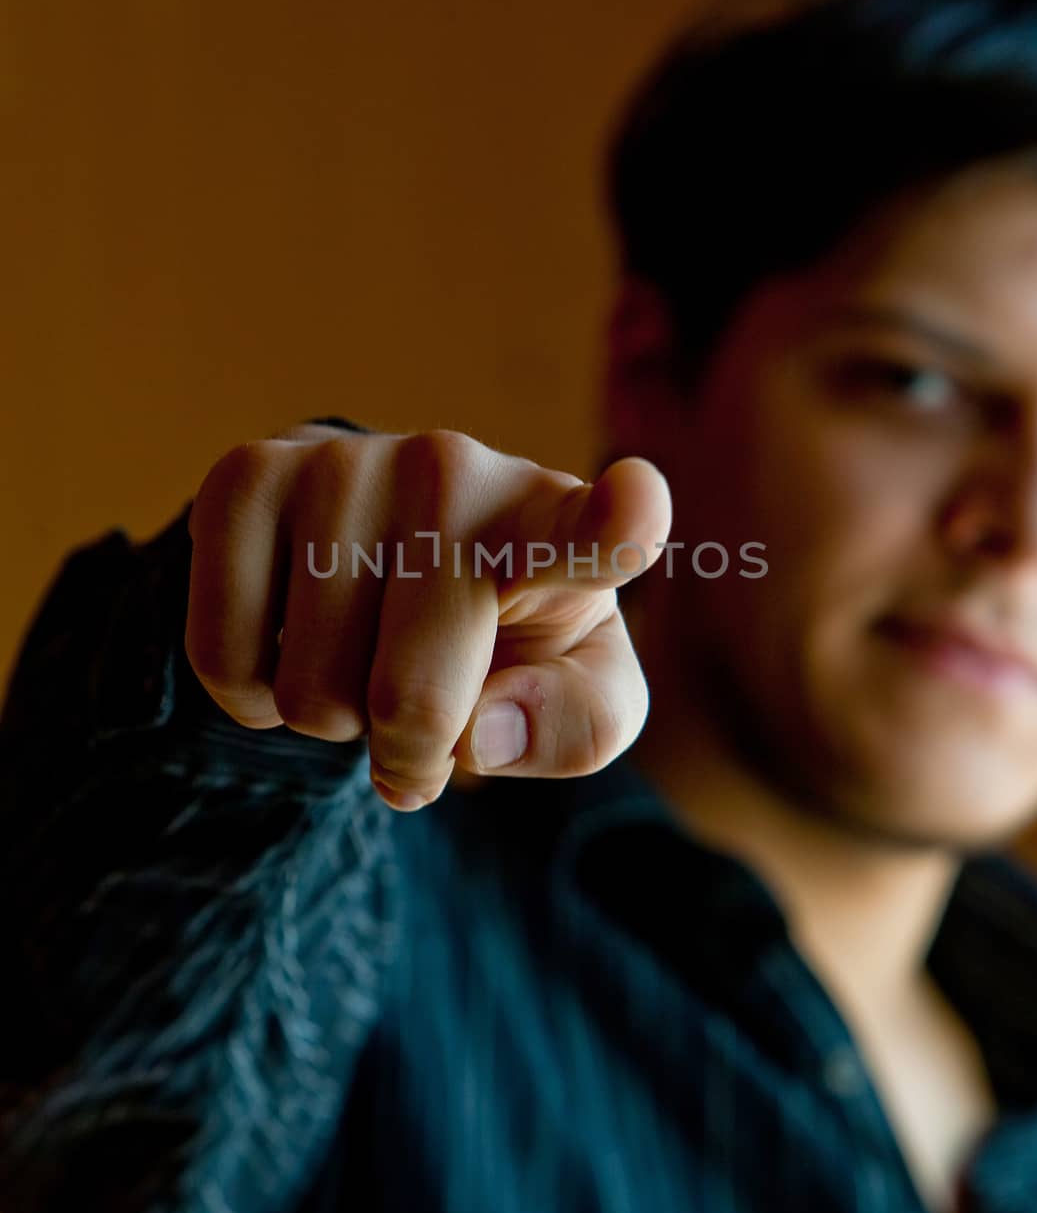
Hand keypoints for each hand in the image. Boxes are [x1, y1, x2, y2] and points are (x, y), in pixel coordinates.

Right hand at [185, 422, 671, 809]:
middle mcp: (453, 471)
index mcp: (553, 523)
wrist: (385, 558)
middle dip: (407, 749)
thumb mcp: (572, 698)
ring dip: (329, 717)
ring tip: (358, 658)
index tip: (636, 501)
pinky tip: (287, 644)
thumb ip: (572, 729)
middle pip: (408, 698)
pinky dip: (251, 696)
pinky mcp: (248, 476)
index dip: (618, 522)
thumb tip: (477, 735)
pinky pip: (223, 657)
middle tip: (420, 715)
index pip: (595, 527)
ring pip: (309, 688)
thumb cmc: (500, 635)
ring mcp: (344, 463)